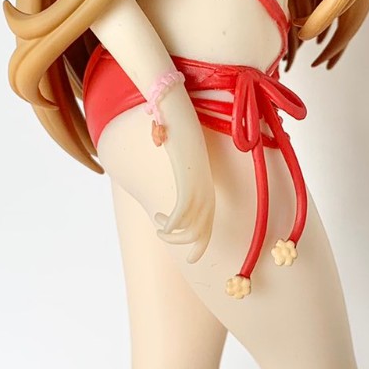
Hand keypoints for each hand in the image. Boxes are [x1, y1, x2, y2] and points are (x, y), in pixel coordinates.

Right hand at [152, 84, 215, 262]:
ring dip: (172, 234)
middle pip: (203, 232)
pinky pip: (180, 215)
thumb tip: (171, 185)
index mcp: (207, 185)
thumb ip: (178, 173)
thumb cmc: (175, 130)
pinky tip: (158, 219)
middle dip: (192, 249)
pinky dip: (170, 224)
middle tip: (181, 257)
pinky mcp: (188, 181)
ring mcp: (198, 186)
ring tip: (159, 226)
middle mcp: (207, 189)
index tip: (191, 258)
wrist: (176, 110)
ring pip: (190, 228)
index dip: (202, 243)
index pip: (209, 223)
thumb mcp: (180, 156)